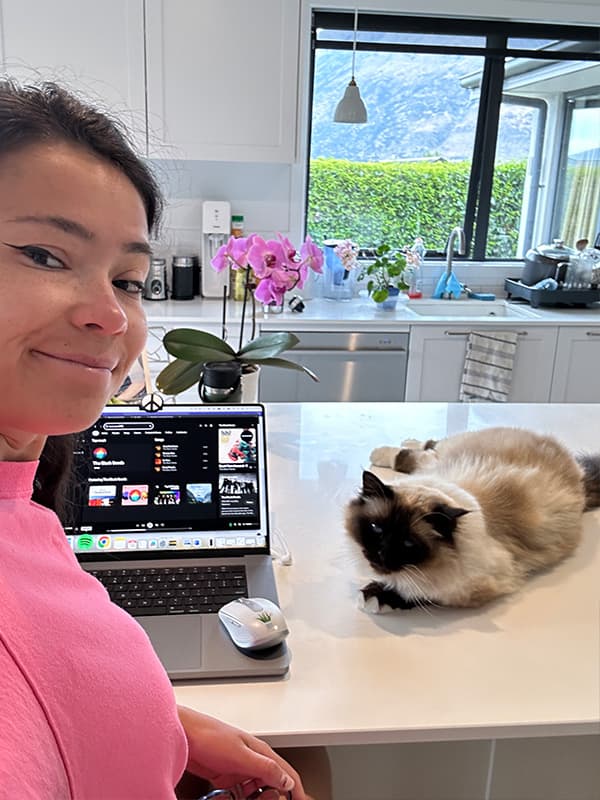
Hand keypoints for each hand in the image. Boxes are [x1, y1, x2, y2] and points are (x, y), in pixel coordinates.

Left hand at [177, 706, 306, 799]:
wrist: (184, 734)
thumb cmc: (210, 735)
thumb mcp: (241, 755)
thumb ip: (265, 768)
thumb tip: (286, 780)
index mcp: (261, 752)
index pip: (287, 774)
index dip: (297, 791)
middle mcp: (252, 760)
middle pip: (272, 785)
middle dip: (272, 796)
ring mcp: (239, 768)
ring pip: (255, 791)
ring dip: (254, 799)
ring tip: (245, 798)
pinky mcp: (225, 776)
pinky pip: (239, 793)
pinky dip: (239, 798)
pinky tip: (231, 798)